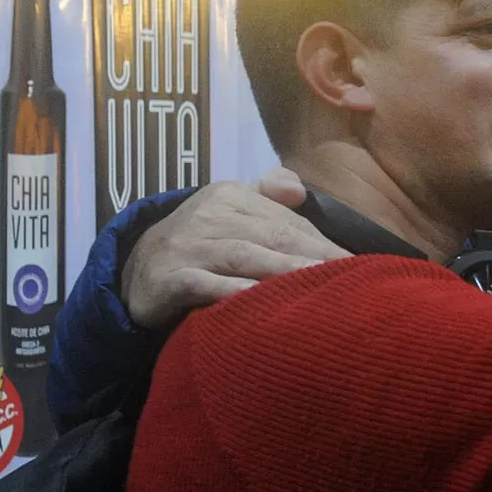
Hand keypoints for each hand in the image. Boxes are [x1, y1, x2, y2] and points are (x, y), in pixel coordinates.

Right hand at [121, 168, 350, 329]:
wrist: (135, 276)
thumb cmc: (201, 246)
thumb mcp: (231, 213)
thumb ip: (268, 196)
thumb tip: (298, 190)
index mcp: (229, 195)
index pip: (285, 220)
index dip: (322, 242)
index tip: (355, 262)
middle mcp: (207, 215)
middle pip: (271, 235)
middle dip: (313, 255)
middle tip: (349, 276)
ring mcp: (186, 247)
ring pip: (244, 256)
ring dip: (283, 270)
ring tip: (317, 284)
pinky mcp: (168, 279)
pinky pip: (205, 285)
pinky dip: (232, 292)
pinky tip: (258, 300)